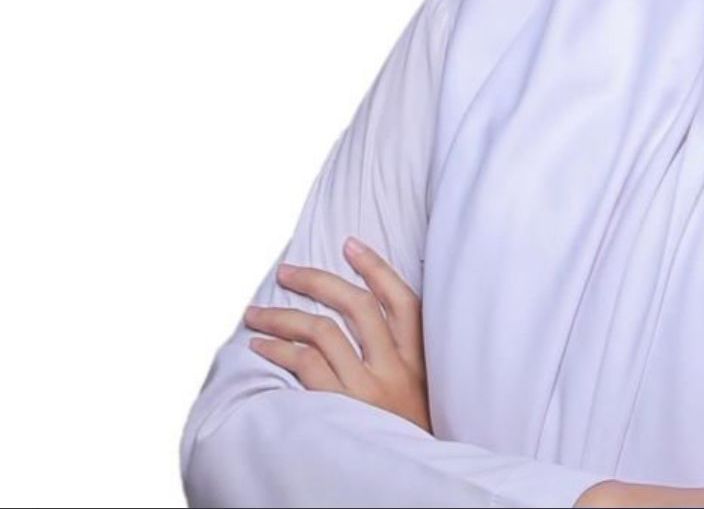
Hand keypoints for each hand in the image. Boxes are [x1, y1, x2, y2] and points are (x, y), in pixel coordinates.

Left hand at [243, 236, 432, 434]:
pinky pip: (306, 368)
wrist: (417, 486)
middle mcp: (398, 368)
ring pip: (322, 332)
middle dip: (317, 281)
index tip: (350, 244)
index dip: (376, 267)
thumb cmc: (414, 435)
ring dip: (283, 316)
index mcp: (422, 359)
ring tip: (256, 312)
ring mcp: (370, 390)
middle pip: (356, 306)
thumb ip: (402, 358)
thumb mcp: (423, 392)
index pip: (402, 298)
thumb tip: (367, 324)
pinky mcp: (343, 412)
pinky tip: (261, 346)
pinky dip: (279, 351)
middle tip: (287, 272)